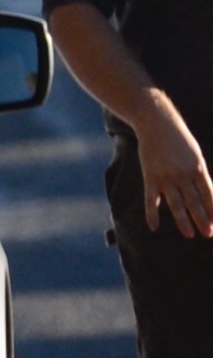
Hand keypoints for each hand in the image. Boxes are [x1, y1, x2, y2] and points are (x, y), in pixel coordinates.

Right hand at [135, 100, 212, 237]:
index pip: (209, 194)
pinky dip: (152, 214)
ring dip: (184, 221)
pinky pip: (151, 200)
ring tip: (190, 234)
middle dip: (203, 219)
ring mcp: (166, 177)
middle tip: (209, 233)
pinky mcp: (150, 177)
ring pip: (177, 204)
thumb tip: (204, 191)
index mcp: (198, 168)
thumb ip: (198, 172)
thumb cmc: (177, 138)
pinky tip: (154, 227)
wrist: (157, 123)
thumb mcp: (194, 154)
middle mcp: (184, 174)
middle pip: (196, 201)